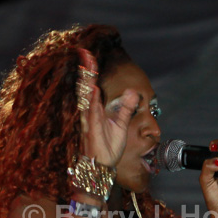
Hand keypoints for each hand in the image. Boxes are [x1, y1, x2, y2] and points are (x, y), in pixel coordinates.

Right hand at [77, 49, 138, 166]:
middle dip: (86, 69)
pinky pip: (90, 113)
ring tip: (88, 63)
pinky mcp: (90, 129)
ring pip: (85, 96)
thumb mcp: (122, 124)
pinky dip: (91, 101)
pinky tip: (93, 89)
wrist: (103, 165)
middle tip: (85, 52)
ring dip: (87, 80)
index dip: (91, 70)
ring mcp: (89, 119)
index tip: (88, 54)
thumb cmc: (109, 146)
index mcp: (96, 109)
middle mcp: (90, 111)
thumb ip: (126, 108)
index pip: (92, 85)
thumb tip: (133, 92)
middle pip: (86, 86)